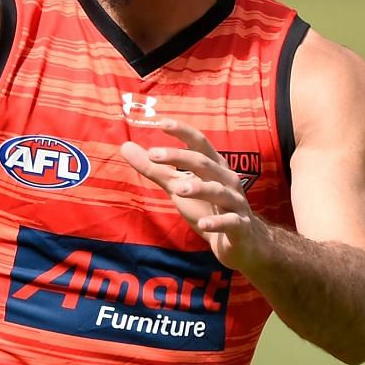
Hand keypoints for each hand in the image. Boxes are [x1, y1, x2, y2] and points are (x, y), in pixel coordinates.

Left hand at [119, 119, 263, 268]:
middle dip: (180, 157)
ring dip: (199, 188)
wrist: (239, 241)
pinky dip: (216, 222)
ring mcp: (235, 202)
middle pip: (204, 163)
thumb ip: (154, 169)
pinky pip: (229, 222)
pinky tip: (203, 224)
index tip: (161, 123)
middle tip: (153, 154)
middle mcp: (226, 179)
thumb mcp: (177, 186)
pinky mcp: (239, 225)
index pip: (199, 143)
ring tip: (177, 189)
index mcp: (213, 166)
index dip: (183, 132)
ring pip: (218, 190)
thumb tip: (125, 146)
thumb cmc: (206, 207)